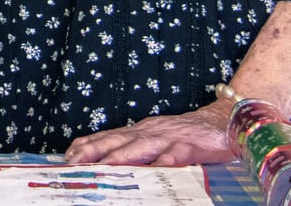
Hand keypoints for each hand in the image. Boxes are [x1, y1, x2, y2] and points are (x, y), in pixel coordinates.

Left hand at [64, 101, 233, 164]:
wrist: (223, 121)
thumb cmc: (185, 134)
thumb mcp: (155, 139)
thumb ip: (134, 149)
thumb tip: (106, 163)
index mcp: (140, 131)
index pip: (108, 137)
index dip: (87, 146)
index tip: (67, 156)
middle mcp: (150, 132)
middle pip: (117, 140)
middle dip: (94, 151)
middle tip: (74, 163)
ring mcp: (170, 138)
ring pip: (141, 147)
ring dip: (122, 156)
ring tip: (105, 166)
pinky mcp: (192, 147)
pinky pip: (176, 155)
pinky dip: (165, 161)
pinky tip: (156, 169)